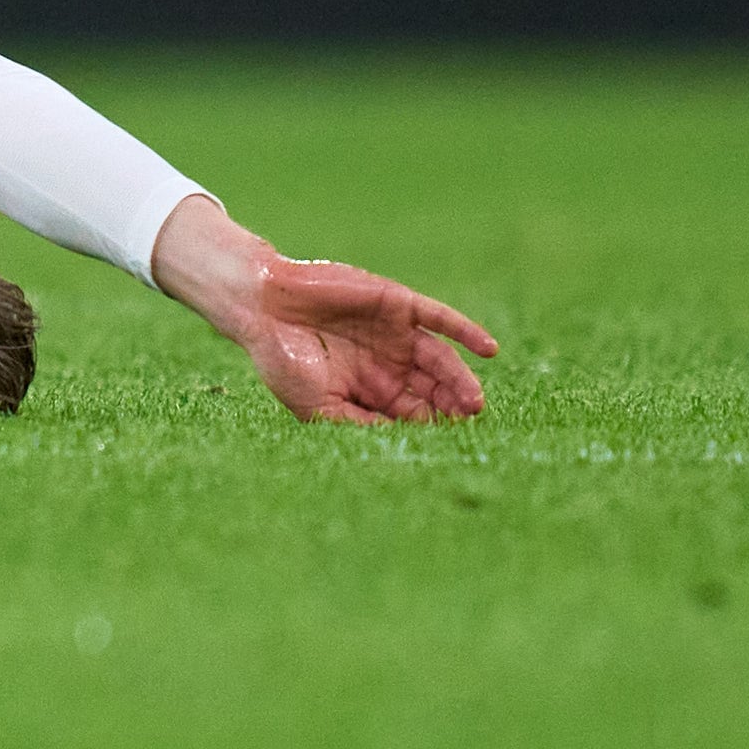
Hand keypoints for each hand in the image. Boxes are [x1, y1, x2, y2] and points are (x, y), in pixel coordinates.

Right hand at [226, 253, 498, 424]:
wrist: (260, 304)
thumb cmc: (282, 358)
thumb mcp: (318, 405)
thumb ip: (358, 424)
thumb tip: (400, 445)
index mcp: (372, 390)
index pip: (415, 414)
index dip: (433, 428)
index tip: (451, 444)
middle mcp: (390, 363)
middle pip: (435, 390)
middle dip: (454, 407)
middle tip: (468, 421)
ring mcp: (395, 333)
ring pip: (441, 360)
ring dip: (461, 381)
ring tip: (474, 402)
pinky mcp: (397, 304)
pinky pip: (439, 318)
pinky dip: (465, 331)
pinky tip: (488, 350)